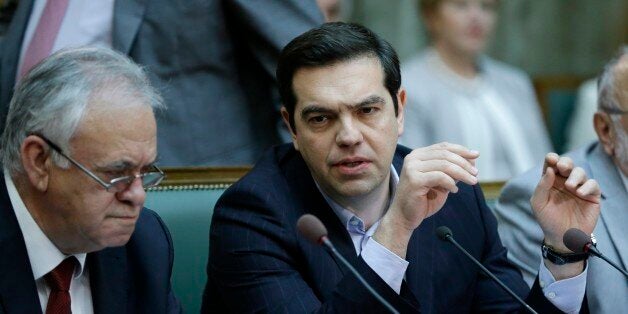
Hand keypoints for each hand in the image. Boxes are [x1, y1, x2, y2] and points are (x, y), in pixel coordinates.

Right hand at [374, 142, 478, 257]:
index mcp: (418, 155)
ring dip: (462, 173)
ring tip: (472, 181)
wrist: (404, 217)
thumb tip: (472, 160)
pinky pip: (439, 177)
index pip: (443, 147)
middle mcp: (413, 158)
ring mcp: (412, 168)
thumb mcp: (440, 181)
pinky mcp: (414, 180)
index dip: (461, 150)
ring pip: (445, 165)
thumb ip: (451, 170)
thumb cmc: (423, 200)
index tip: (476, 156)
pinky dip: (450, 183)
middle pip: (446, 154)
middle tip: (476, 174)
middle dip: (464, 163)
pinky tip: (454, 190)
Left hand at [531, 153, 600, 278]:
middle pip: (567, 164)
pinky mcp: (592, 196)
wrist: (562, 238)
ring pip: (580, 172)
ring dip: (575, 175)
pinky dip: (587, 186)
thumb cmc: (548, 220)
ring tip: (570, 186)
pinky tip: (580, 193)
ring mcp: (579, 188)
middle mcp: (565, 182)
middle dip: (565, 162)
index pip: (551, 165)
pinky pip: (593, 184)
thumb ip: (542, 186)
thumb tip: (550, 170)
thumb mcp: (538, 203)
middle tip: (562, 167)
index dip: (551, 158)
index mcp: (551, 181)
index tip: (551, 159)